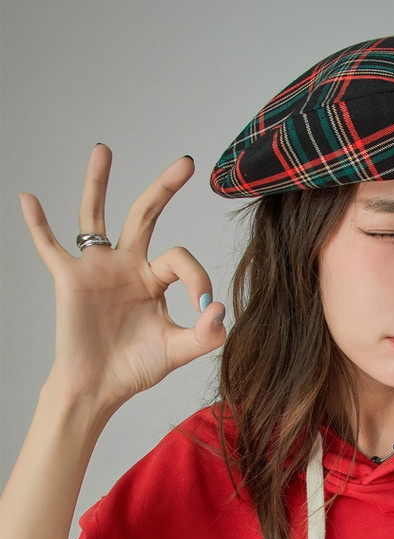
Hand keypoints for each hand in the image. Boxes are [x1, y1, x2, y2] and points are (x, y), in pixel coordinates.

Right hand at [20, 145, 225, 413]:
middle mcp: (127, 265)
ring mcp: (97, 268)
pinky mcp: (69, 279)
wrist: (99, 389)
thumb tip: (220, 309)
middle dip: (164, 187)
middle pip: (146, 215)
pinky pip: (49, 246)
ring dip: (98, 182)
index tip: (203, 309)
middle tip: (186, 161)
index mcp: (154, 278)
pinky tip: (28, 198)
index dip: (198, 278)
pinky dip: (37, 223)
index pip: (180, 259)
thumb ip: (205, 334)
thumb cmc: (135, 368)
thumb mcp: (177, 351)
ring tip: (103, 149)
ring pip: (96, 215)